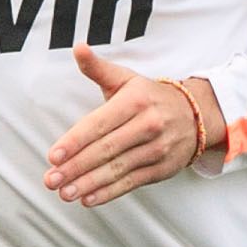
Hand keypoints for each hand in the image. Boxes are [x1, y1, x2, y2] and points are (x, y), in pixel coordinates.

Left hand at [45, 46, 219, 207]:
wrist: (196, 115)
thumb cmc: (150, 97)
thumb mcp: (126, 79)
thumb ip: (97, 68)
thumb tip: (78, 48)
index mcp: (135, 100)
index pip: (99, 124)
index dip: (75, 141)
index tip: (53, 155)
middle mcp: (149, 124)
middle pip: (105, 149)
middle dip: (76, 167)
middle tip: (51, 179)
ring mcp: (157, 149)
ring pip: (117, 169)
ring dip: (88, 183)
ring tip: (64, 193)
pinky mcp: (162, 169)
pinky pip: (131, 182)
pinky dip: (109, 193)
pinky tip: (88, 199)